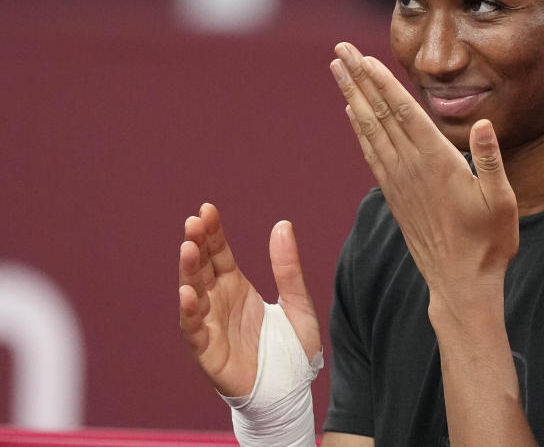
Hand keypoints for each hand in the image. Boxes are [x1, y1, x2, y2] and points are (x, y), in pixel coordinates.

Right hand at [178, 203, 321, 396]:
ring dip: (188, 272)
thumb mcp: (297, 302)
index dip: (212, 232)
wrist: (291, 391)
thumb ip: (288, 268)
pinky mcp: (208, 352)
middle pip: (202, 268)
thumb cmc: (291, 349)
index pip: (219, 253)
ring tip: (188, 248)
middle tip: (194, 222)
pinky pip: (195, 330)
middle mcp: (219, 302)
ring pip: (193, 293)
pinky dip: (190, 312)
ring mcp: (211, 325)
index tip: (207, 209)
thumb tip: (283, 225)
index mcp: (237, 287)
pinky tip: (188, 293)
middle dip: (196, 244)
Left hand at [330, 42, 518, 315]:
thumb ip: (493, 160)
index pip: (404, 113)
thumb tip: (484, 123)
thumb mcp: (502, 201)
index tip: (363, 57)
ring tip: (338, 71)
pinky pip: (371, 153)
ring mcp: (399, 181)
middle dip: (358, 79)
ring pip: (369, 130)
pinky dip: (358, 129)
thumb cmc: (489, 242)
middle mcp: (411, 167)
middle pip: (379, 114)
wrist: (460, 283)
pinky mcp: (394, 195)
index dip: (382, 83)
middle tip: (339, 50)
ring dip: (352, 97)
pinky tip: (352, 114)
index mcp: (438, 163)